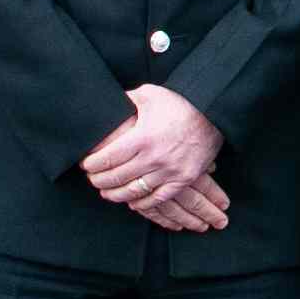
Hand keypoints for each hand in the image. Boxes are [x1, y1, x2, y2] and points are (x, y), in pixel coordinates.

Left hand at [83, 83, 229, 229]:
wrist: (213, 113)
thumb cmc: (179, 103)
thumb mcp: (150, 94)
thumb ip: (127, 100)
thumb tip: (108, 103)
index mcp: (142, 137)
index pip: (107, 158)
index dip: (92, 164)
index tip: (85, 165)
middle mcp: (154, 158)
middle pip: (117, 177)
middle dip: (99, 181)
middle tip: (92, 180)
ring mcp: (169, 171)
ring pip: (134, 192)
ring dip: (116, 195)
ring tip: (106, 193)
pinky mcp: (182, 179)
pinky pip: (158, 199)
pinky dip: (142, 204)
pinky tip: (132, 202)